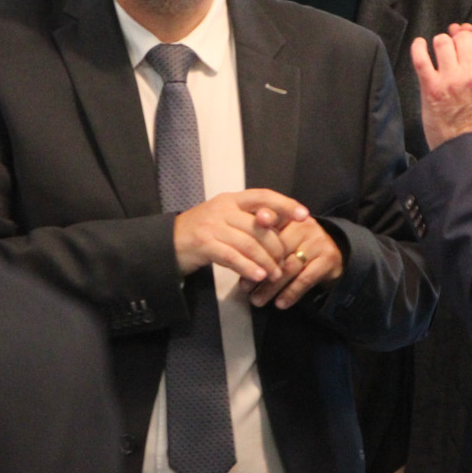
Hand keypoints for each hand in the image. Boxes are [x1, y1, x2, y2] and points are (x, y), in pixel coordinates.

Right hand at [173, 189, 308, 283]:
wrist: (166, 243)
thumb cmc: (202, 232)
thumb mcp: (226, 218)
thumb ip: (248, 220)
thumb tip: (278, 227)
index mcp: (232, 199)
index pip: (263, 196)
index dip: (285, 205)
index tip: (304, 216)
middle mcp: (223, 208)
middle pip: (259, 226)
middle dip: (276, 246)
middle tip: (283, 263)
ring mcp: (213, 225)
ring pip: (249, 243)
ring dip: (265, 261)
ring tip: (274, 274)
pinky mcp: (204, 244)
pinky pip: (232, 256)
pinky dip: (248, 267)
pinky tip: (258, 276)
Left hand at [241, 215, 344, 308]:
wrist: (335, 252)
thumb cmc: (299, 246)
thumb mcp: (284, 236)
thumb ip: (263, 242)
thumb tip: (238, 262)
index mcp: (289, 217)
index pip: (271, 221)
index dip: (258, 230)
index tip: (244, 243)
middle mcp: (304, 226)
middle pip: (278, 250)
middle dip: (259, 270)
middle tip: (244, 288)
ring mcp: (318, 241)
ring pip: (289, 267)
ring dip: (271, 287)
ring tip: (257, 300)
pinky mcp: (328, 258)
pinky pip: (306, 278)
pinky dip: (291, 293)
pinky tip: (280, 303)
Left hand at [412, 30, 471, 149]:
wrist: (467, 153)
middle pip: (466, 38)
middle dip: (461, 40)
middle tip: (457, 46)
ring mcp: (451, 80)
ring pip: (443, 42)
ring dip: (442, 43)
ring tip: (441, 48)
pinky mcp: (431, 88)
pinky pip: (421, 58)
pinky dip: (418, 48)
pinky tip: (419, 44)